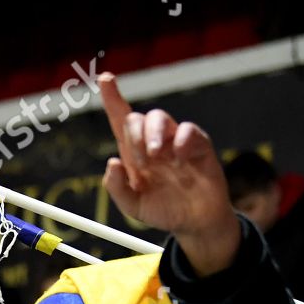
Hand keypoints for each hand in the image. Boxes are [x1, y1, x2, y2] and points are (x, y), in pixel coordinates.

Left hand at [99, 74, 241, 275]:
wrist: (194, 223)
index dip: (113, 99)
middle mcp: (154, 143)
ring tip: (156, 157)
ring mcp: (176, 143)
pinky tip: (180, 158)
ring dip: (153, 134)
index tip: (105, 79)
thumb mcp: (133, 206)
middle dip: (135, 135)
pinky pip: (190, 130)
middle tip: (144, 160)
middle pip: (138, 118)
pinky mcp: (198, 146)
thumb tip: (112, 162)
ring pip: (161, 118)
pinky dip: (182, 141)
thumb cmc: (163, 210)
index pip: (121, 121)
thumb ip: (117, 188)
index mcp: (134, 154)